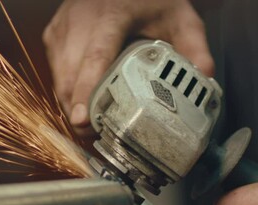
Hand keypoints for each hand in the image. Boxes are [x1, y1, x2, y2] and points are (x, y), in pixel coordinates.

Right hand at [43, 0, 213, 131]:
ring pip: (58, 77)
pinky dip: (65, 89)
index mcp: (110, 16)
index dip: (86, 91)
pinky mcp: (53, 35)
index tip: (83, 120)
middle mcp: (80, 21)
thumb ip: (193, 45)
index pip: (95, 58)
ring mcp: (62, 28)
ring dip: (70, 103)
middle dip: (77, 110)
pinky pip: (55, 70)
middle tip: (94, 134)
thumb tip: (204, 77)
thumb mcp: (177, 16)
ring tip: (87, 122)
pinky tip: (79, 98)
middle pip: (70, 76)